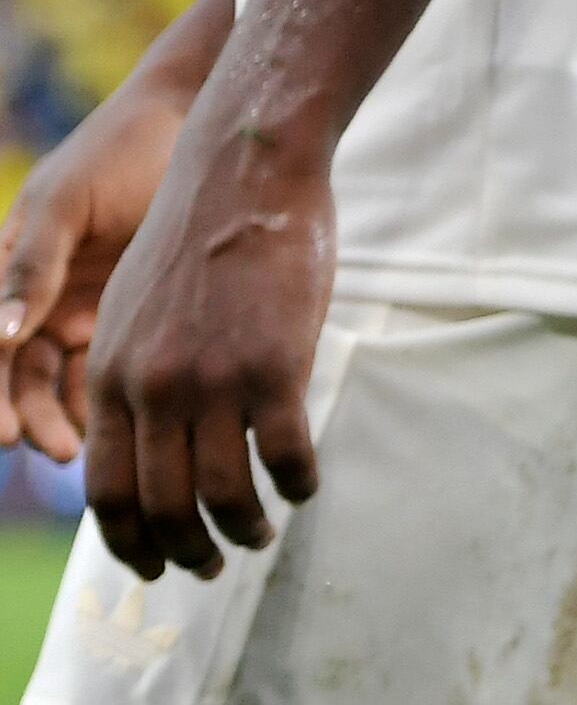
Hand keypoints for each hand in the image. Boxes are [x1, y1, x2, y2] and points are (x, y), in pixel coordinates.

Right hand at [0, 79, 191, 464]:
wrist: (186, 125)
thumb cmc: (115, 153)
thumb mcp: (65, 203)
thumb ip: (33, 265)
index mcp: (7, 271)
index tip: (4, 434)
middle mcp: (35, 300)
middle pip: (16, 377)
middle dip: (26, 417)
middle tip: (53, 449)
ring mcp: (77, 309)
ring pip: (56, 383)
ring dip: (63, 418)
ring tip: (82, 447)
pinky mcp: (123, 315)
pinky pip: (104, 371)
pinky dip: (105, 401)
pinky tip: (123, 424)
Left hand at [81, 133, 329, 576]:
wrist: (246, 173)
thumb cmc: (199, 236)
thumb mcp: (135, 312)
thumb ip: (132, 377)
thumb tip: (149, 441)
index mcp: (108, 378)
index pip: (106, 493)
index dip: (129, 543)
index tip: (154, 565)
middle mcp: (150, 389)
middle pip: (162, 506)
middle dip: (187, 552)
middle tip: (215, 565)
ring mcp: (211, 380)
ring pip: (223, 493)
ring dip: (246, 529)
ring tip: (265, 534)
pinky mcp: (274, 366)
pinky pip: (284, 455)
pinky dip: (297, 483)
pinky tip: (307, 484)